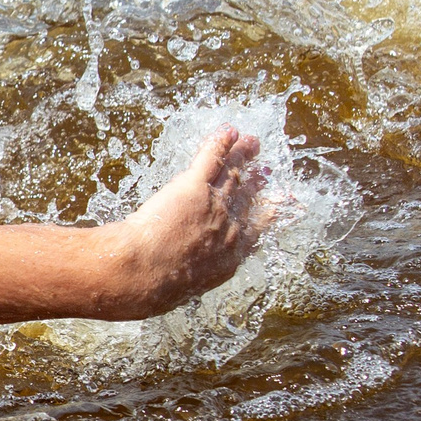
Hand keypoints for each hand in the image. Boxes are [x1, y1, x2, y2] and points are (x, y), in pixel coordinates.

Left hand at [100, 124, 275, 317]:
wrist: (142, 274)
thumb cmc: (153, 287)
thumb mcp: (182, 288)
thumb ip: (189, 275)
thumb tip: (177, 277)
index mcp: (230, 256)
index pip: (256, 229)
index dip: (268, 213)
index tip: (278, 204)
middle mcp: (229, 228)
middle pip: (247, 196)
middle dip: (256, 181)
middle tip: (264, 171)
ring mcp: (214, 205)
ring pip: (233, 173)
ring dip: (242, 155)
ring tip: (250, 143)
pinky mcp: (193, 187)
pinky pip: (212, 158)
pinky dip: (221, 142)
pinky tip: (227, 132)